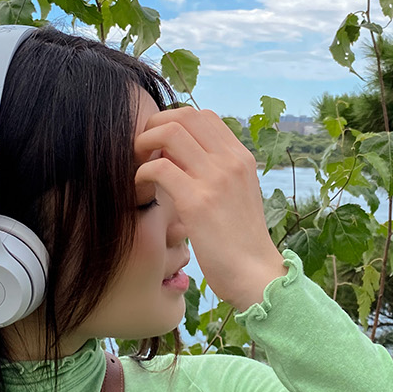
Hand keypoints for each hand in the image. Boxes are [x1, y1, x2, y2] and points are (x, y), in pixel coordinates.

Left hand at [133, 107, 287, 311]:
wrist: (255, 275)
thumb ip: (214, 173)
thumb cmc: (239, 243)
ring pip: (170, 133)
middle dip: (154, 125)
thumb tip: (177, 156)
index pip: (202, 116)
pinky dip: (141, 174)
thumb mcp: (235, 196)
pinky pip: (158, 168)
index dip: (174, 122)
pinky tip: (140, 191)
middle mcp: (231, 161)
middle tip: (141, 150)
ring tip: (137, 166)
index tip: (159, 144)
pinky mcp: (197, 202)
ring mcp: (216, 179)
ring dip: (144, 144)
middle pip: (185, 116)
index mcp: (241, 158)